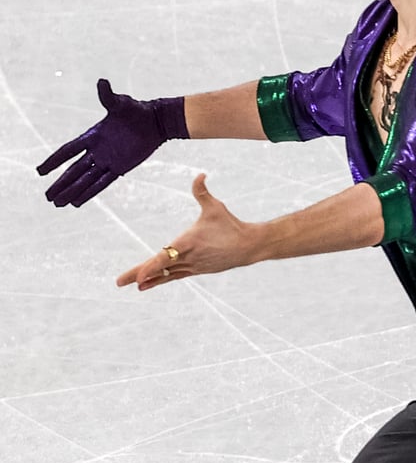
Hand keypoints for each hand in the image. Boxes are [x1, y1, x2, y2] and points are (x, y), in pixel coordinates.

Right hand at [38, 78, 186, 206]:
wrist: (156, 122)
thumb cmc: (137, 110)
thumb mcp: (120, 103)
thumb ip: (108, 97)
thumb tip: (102, 82)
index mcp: (92, 136)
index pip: (67, 151)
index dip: (53, 161)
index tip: (40, 171)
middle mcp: (96, 151)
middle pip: (73, 171)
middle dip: (60, 184)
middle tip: (47, 197)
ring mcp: (107, 161)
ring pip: (85, 180)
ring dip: (72, 191)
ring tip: (58, 203)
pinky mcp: (120, 168)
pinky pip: (102, 183)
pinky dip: (90, 193)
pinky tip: (78, 202)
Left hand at [116, 175, 259, 290]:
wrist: (249, 246)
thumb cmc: (231, 225)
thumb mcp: (215, 207)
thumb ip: (202, 192)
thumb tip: (200, 175)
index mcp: (188, 243)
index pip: (165, 257)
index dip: (150, 268)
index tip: (138, 277)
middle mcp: (189, 257)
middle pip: (159, 268)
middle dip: (139, 275)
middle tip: (119, 282)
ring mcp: (194, 265)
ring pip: (166, 274)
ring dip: (149, 280)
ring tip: (134, 286)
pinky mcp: (199, 269)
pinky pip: (176, 275)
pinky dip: (162, 279)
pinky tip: (150, 283)